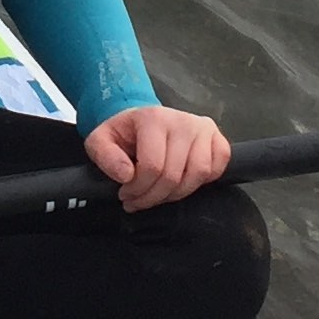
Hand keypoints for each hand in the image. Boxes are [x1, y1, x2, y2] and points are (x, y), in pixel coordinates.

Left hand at [83, 106, 230, 212]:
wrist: (140, 120)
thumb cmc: (123, 133)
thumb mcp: (100, 140)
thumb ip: (105, 156)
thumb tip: (126, 175)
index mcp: (153, 118)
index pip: (153, 166)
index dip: (138, 189)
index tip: (125, 195)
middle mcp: (182, 121)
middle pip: (174, 175)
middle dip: (153, 197)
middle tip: (138, 200)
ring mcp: (202, 128)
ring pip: (199, 174)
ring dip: (177, 193)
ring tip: (158, 193)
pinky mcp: (216, 137)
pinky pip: (218, 167)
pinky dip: (203, 181)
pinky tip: (182, 181)